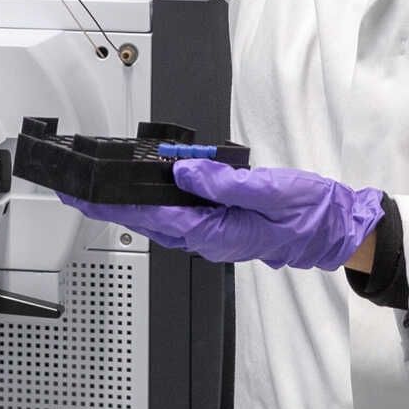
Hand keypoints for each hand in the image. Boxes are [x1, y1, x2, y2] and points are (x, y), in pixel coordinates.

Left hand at [62, 159, 385, 271]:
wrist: (335, 229)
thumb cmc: (309, 212)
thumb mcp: (269, 191)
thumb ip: (224, 183)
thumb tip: (184, 171)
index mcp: (215, 232)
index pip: (150, 218)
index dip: (112, 207)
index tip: (82, 198)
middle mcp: (208, 238)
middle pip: (146, 221)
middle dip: (108, 207)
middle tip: (73, 191)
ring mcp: (213, 233)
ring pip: (159, 218)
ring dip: (127, 204)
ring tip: (98, 190)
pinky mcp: (221, 224)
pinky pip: (178, 213)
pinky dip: (154, 200)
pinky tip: (145, 189)